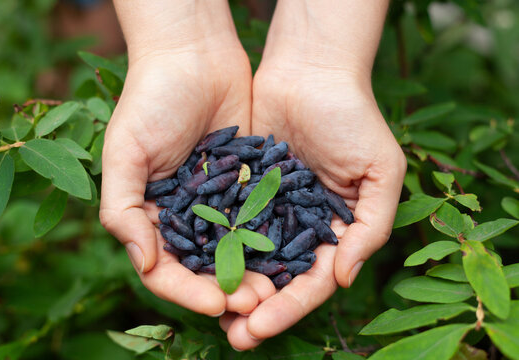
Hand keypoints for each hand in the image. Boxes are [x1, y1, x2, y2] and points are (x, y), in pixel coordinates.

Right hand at [100, 1, 273, 317]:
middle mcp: (184, 216)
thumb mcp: (125, 152)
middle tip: (256, 302)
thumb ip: (122, 209)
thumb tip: (143, 263)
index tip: (217, 305)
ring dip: (253, 272)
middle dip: (227, 289)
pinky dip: (271, 241)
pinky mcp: (246, 184)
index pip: (165, 271)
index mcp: (150, 215)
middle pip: (204, 268)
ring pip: (236, 250)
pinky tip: (290, 256)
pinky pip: (258, 219)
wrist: (195, 56)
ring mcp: (217, 202)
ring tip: (277, 289)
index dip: (188, 292)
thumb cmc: (151, 99)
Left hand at [220, 1, 404, 346]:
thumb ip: (370, 228)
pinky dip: (214, 246)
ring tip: (209, 312)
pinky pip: (227, 221)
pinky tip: (195, 267)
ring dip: (231, 285)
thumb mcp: (380, 171)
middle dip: (256, 308)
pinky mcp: (242, 186)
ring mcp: (269, 207)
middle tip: (232, 336)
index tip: (261, 327)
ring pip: (248, 256)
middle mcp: (300, 224)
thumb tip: (343, 280)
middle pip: (277, 277)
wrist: (311, 69)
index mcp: (335, 229)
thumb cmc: (353, 117)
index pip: (312, 280)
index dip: (289, 307)